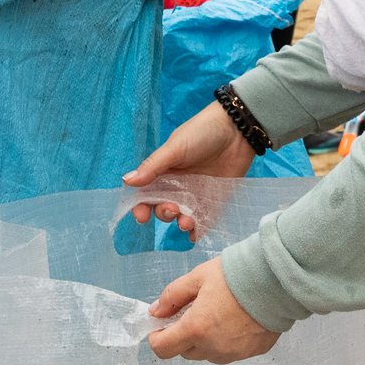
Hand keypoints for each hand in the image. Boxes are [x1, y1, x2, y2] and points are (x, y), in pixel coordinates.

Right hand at [124, 100, 256, 233]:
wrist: (237, 130)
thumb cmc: (202, 132)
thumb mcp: (174, 148)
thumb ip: (153, 167)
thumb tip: (127, 181)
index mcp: (164, 171)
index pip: (146, 194)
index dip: (141, 207)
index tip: (142, 217)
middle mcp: (178, 185)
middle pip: (163, 208)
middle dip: (164, 213)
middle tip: (173, 209)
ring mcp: (196, 194)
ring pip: (182, 216)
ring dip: (181, 223)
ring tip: (186, 222)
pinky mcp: (215, 200)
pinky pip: (204, 220)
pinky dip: (199, 230)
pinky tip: (196, 234)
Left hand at [145, 258, 279, 363]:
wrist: (278, 280)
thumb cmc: (238, 275)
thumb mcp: (197, 277)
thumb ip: (172, 296)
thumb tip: (156, 311)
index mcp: (196, 328)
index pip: (163, 349)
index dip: (157, 338)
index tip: (160, 327)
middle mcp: (213, 347)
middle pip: (186, 352)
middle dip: (183, 336)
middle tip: (193, 312)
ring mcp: (234, 353)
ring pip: (208, 354)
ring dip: (205, 340)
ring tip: (218, 314)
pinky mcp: (252, 352)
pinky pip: (230, 352)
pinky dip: (227, 340)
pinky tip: (236, 320)